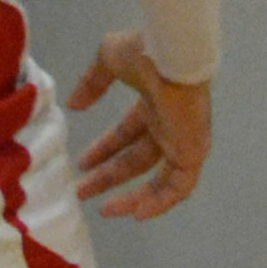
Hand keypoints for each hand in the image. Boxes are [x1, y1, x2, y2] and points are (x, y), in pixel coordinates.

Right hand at [70, 30, 210, 214]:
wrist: (172, 56)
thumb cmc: (144, 54)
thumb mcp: (108, 60)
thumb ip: (92, 82)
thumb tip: (74, 103)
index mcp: (153, 103)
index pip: (126, 133)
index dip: (103, 149)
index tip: (81, 163)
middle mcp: (169, 124)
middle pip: (137, 159)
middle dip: (108, 176)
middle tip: (81, 191)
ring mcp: (183, 140)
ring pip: (159, 179)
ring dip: (132, 195)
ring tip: (105, 210)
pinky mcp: (193, 152)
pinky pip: (179, 187)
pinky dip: (160, 202)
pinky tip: (136, 214)